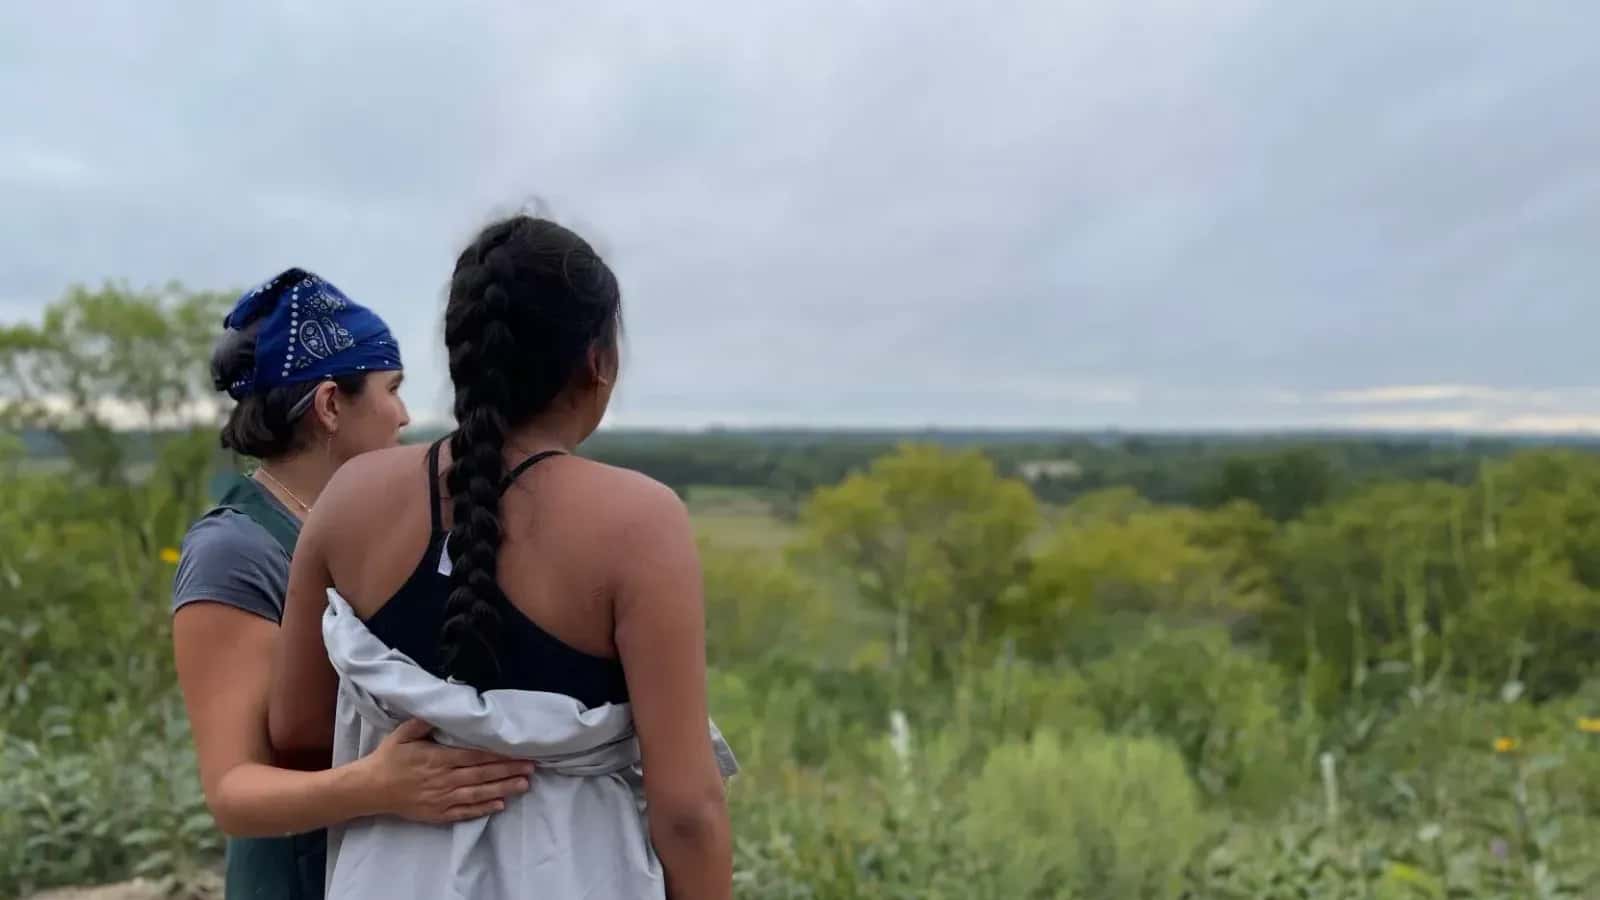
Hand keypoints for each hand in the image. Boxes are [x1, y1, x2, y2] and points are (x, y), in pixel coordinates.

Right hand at [359, 718, 534, 823]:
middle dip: (508, 770)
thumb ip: (425, 721)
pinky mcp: (437, 814)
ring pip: (477, 794)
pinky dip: (483, 810)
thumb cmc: (388, 758)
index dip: (499, 754)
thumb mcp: (403, 734)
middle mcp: (443, 779)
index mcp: (438, 758)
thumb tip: (444, 708)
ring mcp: (441, 798)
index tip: (518, 751)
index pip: (475, 756)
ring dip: (502, 789)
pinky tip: (500, 806)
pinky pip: (464, 813)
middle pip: (482, 775)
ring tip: (524, 785)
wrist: (369, 789)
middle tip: (531, 767)